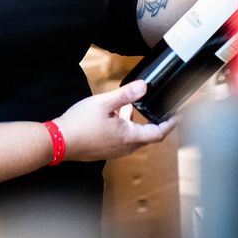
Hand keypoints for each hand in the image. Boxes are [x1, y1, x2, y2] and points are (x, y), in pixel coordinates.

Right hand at [52, 80, 177, 161]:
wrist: (59, 141)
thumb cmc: (79, 124)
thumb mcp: (103, 102)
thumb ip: (125, 94)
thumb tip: (144, 86)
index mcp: (129, 137)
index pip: (158, 133)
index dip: (171, 124)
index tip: (178, 115)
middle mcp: (124, 148)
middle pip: (147, 136)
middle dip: (154, 122)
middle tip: (159, 109)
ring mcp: (114, 151)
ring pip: (133, 137)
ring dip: (136, 123)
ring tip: (131, 106)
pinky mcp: (105, 151)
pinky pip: (121, 139)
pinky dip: (124, 127)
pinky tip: (114, 115)